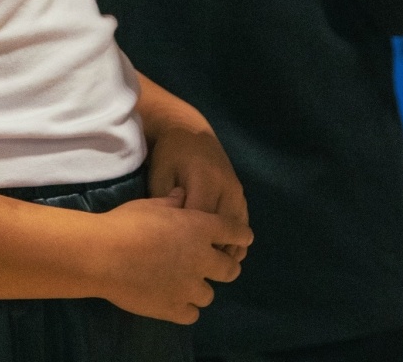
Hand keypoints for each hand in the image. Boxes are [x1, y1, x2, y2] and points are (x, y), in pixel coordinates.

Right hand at [94, 189, 252, 323]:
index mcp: (200, 228)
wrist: (104, 255)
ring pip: (210, 294)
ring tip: (184, 283)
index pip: (235, 231)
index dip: (240, 234)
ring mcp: (189, 288)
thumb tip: (182, 196)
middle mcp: (201, 259)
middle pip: (230, 268)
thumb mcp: (151, 204)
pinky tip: (173, 299)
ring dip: (200, 287)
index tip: (243, 237)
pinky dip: (185, 307)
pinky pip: (192, 313)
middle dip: (226, 266)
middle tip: (213, 264)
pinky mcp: (174, 309)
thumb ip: (172, 202)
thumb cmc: (127, 222)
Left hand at [148, 125, 248, 261]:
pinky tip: (223, 254)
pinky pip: (242, 223)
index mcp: (205, 181)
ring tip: (208, 267)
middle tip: (192, 273)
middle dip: (208, 253)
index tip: (177, 263)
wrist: (188, 129)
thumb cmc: (168, 154)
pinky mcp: (240, 193)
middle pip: (223, 232)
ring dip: (225, 250)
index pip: (201, 224)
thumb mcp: (160, 175)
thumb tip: (172, 237)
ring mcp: (237, 191)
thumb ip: (166, 204)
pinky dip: (235, 241)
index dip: (190, 246)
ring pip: (237, 231)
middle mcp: (227, 187)